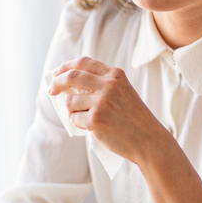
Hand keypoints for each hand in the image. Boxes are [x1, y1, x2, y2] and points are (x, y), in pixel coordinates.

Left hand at [49, 57, 171, 162]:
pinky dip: (79, 124)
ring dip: (72, 110)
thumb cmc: (134, 118)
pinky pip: (75, 119)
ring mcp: (102, 102)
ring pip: (71, 101)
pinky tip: (93, 128)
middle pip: (71, 76)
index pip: (83, 62)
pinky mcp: (96, 120)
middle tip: (52, 90)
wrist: (149, 140)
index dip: (66, 66)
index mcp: (115, 75)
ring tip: (87, 118)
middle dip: (57, 82)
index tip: (57, 72)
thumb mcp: (123, 92)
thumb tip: (69, 86)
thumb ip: (102, 85)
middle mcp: (108, 85)